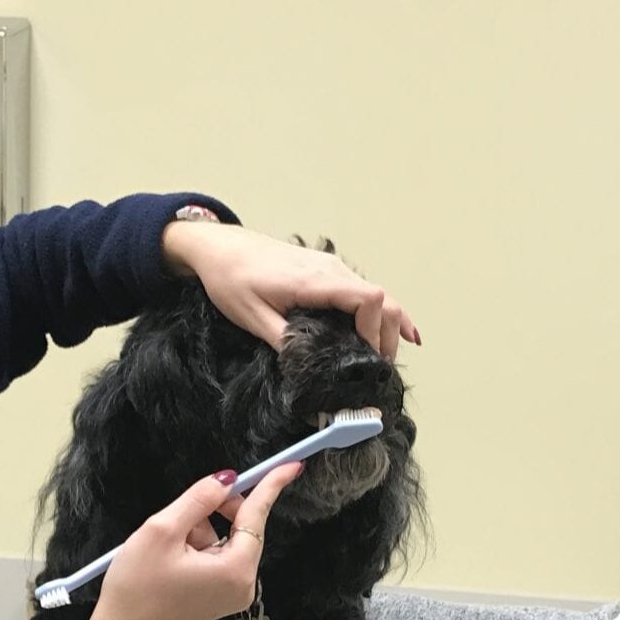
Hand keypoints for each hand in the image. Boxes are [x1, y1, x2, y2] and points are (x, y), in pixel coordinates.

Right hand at [74, 463, 302, 619]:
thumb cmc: (137, 585)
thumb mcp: (163, 530)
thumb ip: (198, 499)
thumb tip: (226, 480)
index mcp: (235, 569)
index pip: (257, 516)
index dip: (271, 486)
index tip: (292, 465)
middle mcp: (242, 585)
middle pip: (243, 528)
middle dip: (217, 511)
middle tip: (187, 506)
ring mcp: (232, 595)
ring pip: (227, 542)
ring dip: (201, 530)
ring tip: (168, 543)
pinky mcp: (219, 598)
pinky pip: (219, 558)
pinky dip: (199, 547)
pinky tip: (173, 554)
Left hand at [163, 221, 420, 359]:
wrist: (219, 247)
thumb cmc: (231, 277)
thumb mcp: (251, 317)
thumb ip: (284, 343)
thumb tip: (308, 372)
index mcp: (314, 281)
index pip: (368, 299)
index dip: (375, 331)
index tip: (365, 359)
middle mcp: (330, 270)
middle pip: (383, 299)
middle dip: (388, 336)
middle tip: (379, 370)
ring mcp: (332, 268)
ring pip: (378, 295)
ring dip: (388, 326)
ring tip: (385, 360)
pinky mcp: (327, 271)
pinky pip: (365, 291)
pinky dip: (383, 313)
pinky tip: (400, 331)